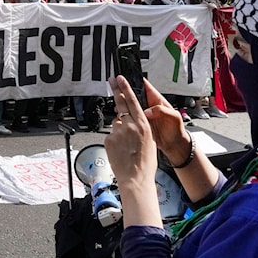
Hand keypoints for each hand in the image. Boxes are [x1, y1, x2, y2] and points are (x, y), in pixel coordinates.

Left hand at [105, 75, 157, 192]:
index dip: (125, 88)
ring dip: (119, 130)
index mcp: (143, 125)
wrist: (136, 178)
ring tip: (125, 146)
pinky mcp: (108, 140)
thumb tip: (130, 121)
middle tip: (110, 80)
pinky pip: (110, 136)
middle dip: (115, 90)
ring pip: (116, 124)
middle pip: (120, 104)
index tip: (120, 79)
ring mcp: (118, 132)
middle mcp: (130, 125)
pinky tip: (120, 151)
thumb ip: (140, 127)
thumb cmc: (145, 163)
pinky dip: (114, 141)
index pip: (132, 101)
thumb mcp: (150, 140)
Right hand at [125, 79, 192, 164]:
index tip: (126, 79)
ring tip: (117, 106)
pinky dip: (125, 117)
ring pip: (131, 107)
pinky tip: (120, 118)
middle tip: (116, 88)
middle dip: (126, 92)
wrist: (175, 145)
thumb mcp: (174, 117)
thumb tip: (148, 111)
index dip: (136, 81)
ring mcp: (144, 115)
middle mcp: (149, 106)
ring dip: (124, 106)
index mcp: (157, 101)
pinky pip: (131, 118)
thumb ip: (162, 111)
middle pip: (135, 95)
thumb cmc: (177, 130)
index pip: (145, 87)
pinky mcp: (141, 123)